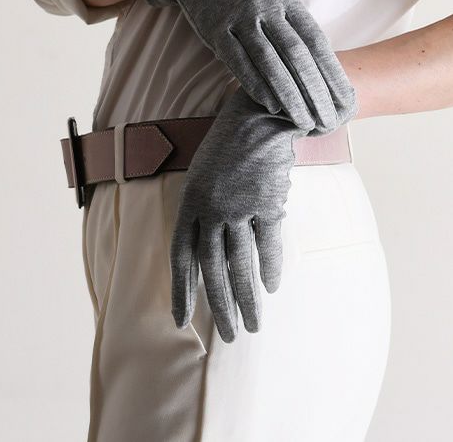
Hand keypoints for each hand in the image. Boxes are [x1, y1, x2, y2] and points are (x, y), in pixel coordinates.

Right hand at [130, 0, 356, 132]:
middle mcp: (267, 8)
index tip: (346, 99)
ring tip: (304, 120)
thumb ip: (288, 20)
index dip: (332, 72)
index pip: (316, 41)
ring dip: (289, 94)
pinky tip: (270, 104)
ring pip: (271, 61)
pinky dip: (256, 84)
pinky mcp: (215, 28)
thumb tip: (309, 54)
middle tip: (330, 119)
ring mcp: (241, 17)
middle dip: (316, 90)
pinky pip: (239, 61)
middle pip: (298, 55)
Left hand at [170, 85, 321, 342]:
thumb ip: (200, 214)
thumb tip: (205, 254)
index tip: (181, 320)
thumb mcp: (199, 178)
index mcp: (189, 204)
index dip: (181, 291)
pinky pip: (269, 243)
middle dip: (220, 307)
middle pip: (213, 269)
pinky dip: (271, 267)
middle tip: (230, 336)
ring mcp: (240, 207)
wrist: (255, 117)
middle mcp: (211, 210)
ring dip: (248, 299)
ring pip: (242, 264)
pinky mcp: (268, 202)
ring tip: (253, 325)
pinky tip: (272, 287)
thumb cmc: (224, 148)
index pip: (181, 257)